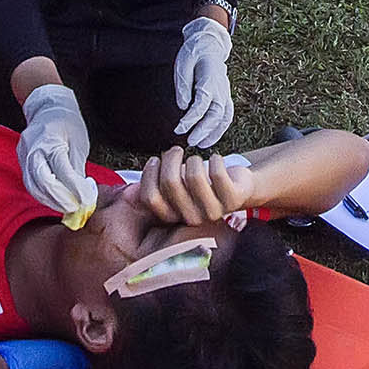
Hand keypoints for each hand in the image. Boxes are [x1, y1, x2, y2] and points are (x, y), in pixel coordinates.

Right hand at [17, 84, 97, 220]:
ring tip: (66, 207)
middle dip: (59, 199)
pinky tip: (54, 199)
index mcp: (51, 139)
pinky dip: (41, 193)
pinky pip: (29, 181)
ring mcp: (24, 153)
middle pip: (43, 180)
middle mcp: (34, 147)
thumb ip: (77, 167)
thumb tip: (81, 192)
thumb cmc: (66, 121)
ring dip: (49, 200)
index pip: (62, 169)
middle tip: (74, 208)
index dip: (74, 188)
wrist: (46, 106)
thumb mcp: (79, 142)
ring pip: (33, 185)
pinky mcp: (21, 159)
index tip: (85, 200)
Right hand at [133, 145, 254, 224]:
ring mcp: (213, 211)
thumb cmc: (201, 184)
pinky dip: (215, 160)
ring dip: (193, 160)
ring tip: (196, 159)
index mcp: (175, 217)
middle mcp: (192, 218)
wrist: (239, 188)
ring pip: (193, 177)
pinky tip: (216, 159)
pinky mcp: (232, 199)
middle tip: (176, 151)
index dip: (149, 175)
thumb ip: (156, 188)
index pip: (151, 198)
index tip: (155, 159)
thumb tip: (129, 190)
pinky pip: (217, 174)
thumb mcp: (177, 187)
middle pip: (171, 183)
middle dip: (171, 159)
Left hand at [172, 17, 233, 148]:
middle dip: (204, 130)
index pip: (202, 103)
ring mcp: (225, 92)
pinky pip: (227, 115)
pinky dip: (221, 128)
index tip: (179, 127)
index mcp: (210, 78)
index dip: (191, 118)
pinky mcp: (225, 96)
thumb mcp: (183, 63)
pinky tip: (210, 138)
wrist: (209, 44)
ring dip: (215, 133)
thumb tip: (182, 106)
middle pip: (216, 113)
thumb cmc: (194, 53)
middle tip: (190, 141)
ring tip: (201, 145)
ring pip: (224, 116)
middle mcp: (221, 88)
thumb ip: (183, 85)